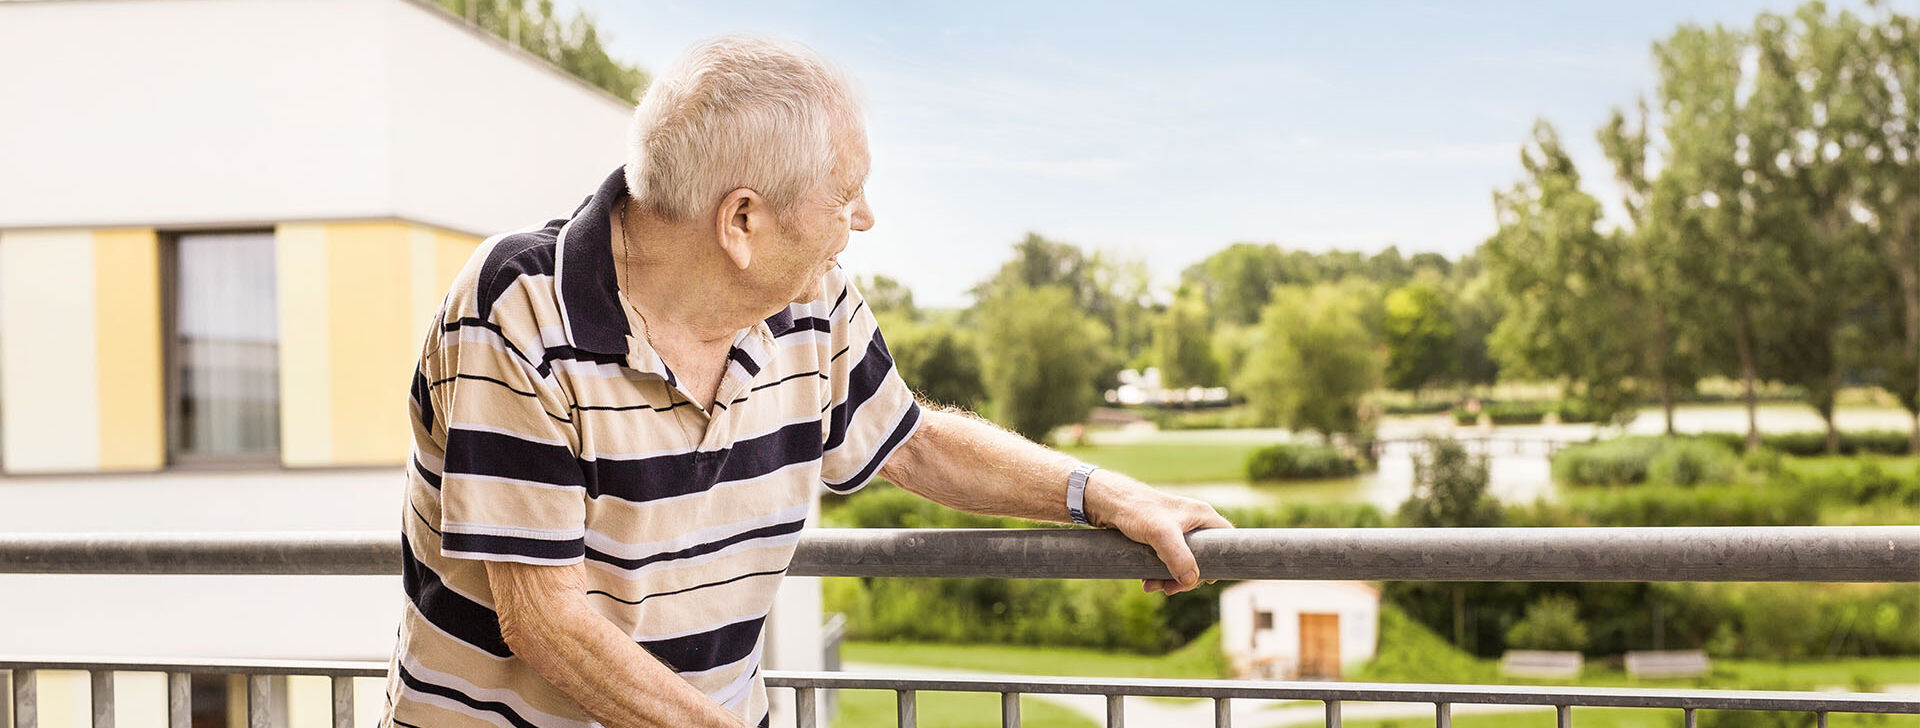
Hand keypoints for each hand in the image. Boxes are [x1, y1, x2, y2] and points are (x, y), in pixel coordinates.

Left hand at [1084, 470, 1232, 594]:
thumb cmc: (1136, 510)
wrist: (1106, 503)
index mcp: (1201, 516)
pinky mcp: (1159, 538)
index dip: (1222, 561)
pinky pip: (1166, 562)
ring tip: (1151, 587)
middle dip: (1186, 578)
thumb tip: (1191, 580)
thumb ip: (1178, 556)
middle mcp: (1191, 523)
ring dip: (1169, 580)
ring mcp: (1175, 531)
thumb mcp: (1160, 534)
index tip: (1207, 580)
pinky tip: (1145, 582)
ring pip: (1182, 563)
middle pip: (1202, 558)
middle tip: (1170, 589)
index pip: (1226, 539)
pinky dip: (1158, 574)